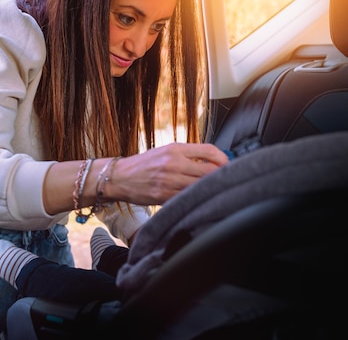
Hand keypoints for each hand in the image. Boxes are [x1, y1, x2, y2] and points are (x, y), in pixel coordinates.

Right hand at [107, 142, 228, 205]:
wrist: (120, 177)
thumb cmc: (144, 164)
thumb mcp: (165, 151)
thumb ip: (187, 155)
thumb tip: (212, 161)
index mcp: (175, 149)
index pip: (209, 151)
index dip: (223, 159)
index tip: (227, 165)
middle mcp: (174, 163)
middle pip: (210, 171)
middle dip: (221, 176)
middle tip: (225, 180)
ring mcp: (169, 181)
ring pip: (201, 186)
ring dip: (209, 189)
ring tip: (211, 190)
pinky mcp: (164, 196)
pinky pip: (187, 198)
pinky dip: (194, 198)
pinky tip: (195, 198)